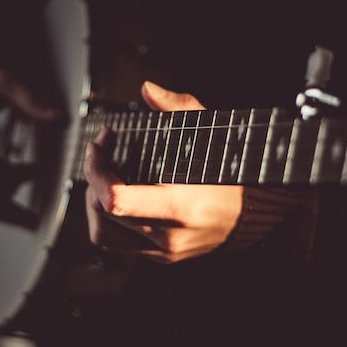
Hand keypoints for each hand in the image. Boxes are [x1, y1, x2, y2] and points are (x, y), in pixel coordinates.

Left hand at [84, 81, 243, 263]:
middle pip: (103, 211)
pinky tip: (117, 197)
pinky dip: (107, 219)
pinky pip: (116, 243)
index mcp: (180, 207)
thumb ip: (177, 107)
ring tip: (105, 177)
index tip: (102, 144)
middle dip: (94, 175)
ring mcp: (163, 250)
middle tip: (102, 152)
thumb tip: (148, 90)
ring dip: (94, 201)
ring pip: (102, 233)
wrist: (252, 213)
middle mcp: (169, 235)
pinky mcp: (160, 257)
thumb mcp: (208, 131)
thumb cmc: (229, 170)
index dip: (97, 169)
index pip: (115, 199)